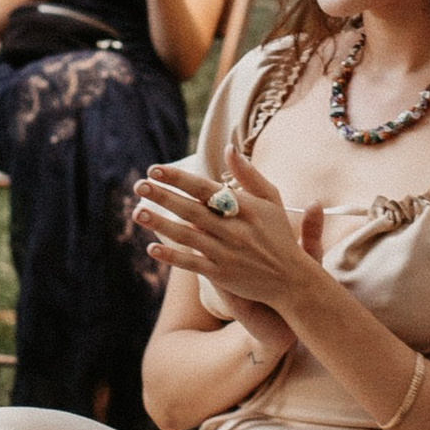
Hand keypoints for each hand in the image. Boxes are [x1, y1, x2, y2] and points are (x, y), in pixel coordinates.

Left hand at [134, 150, 321, 360]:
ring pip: (188, 236)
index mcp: (245, 207)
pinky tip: (152, 249)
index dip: (179, 179)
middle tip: (139, 185)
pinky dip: (173, 257)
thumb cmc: (279, 236)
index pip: (205, 189)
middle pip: (192, 209)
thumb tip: (229, 149)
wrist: (292, 280)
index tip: (155, 169)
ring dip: (161, 224)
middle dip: (164, 196)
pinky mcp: (222, 275)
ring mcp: (227, 253)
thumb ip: (250, 175)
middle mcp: (234, 229)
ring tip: (138, 212)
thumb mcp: (271, 200)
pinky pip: (192, 264)